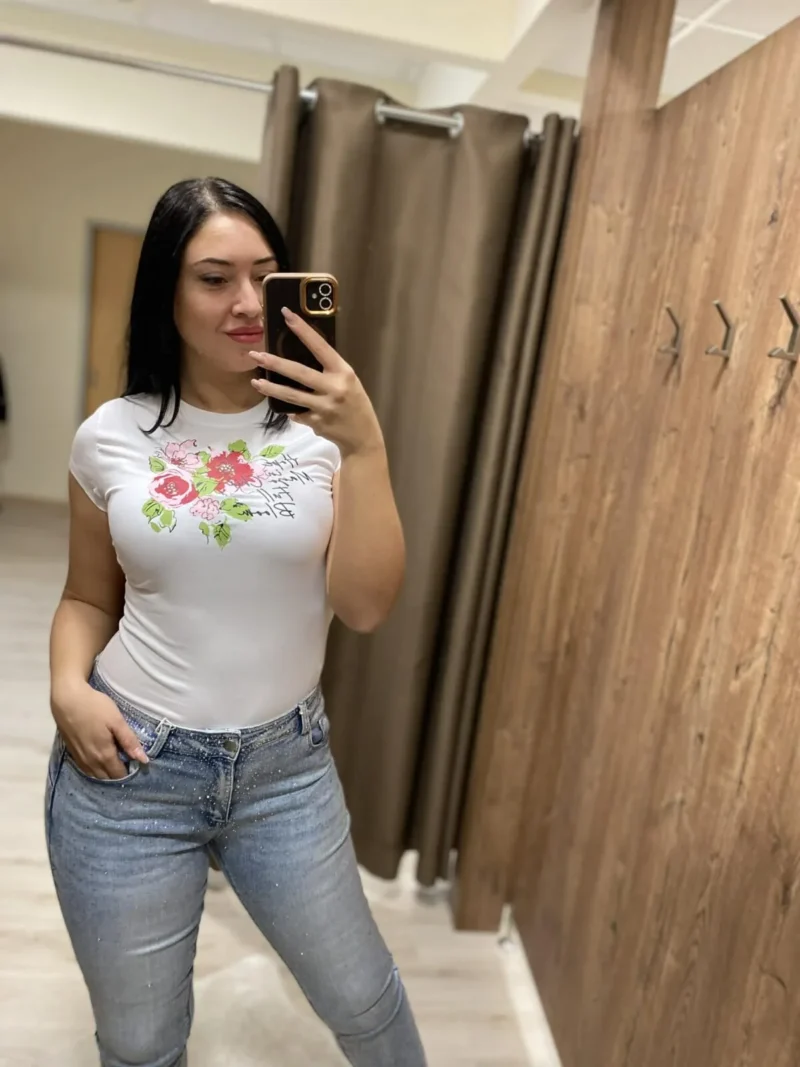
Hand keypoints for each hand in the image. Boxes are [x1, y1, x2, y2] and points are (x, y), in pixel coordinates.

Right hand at [51, 681, 148, 780]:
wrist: (67, 700)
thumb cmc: (95, 707)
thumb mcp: (116, 721)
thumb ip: (129, 741)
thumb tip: (143, 760)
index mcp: (104, 755)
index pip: (119, 775)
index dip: (129, 773)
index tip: (137, 765)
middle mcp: (91, 762)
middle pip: (107, 777)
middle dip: (118, 775)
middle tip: (127, 763)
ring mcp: (79, 758)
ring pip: (95, 775)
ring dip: (106, 773)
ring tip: (115, 762)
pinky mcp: (71, 753)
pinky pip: (86, 769)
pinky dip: (95, 769)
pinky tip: (100, 760)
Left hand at [249, 308, 383, 457]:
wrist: (363, 437)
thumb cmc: (355, 404)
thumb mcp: (349, 381)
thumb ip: (329, 370)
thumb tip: (300, 357)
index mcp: (343, 372)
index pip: (320, 346)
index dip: (303, 330)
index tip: (287, 314)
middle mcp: (334, 388)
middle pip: (299, 372)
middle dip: (275, 363)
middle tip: (256, 354)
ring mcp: (324, 407)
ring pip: (291, 396)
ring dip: (271, 389)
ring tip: (255, 382)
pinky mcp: (316, 423)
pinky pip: (296, 413)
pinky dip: (290, 409)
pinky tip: (284, 407)